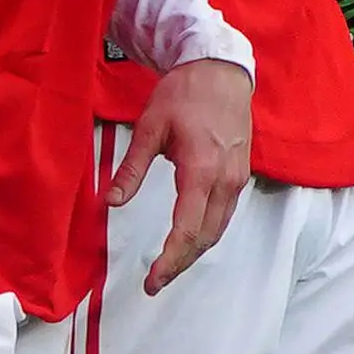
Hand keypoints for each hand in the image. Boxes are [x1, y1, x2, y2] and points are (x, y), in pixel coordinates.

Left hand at [111, 56, 252, 292]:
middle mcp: (225, 180)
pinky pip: (225, 215)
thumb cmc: (185, 94)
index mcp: (201, 170)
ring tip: (168, 267)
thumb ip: (131, 168)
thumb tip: (112, 201)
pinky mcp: (241, 175)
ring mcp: (237, 179)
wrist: (221, 71)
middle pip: (205, 238)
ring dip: (194, 253)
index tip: (151, 280)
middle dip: (180, 264)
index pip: (186, 230)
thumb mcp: (149, 127)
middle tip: (154, 282)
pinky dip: (206, 234)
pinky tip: (189, 240)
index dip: (169, 260)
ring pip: (218, 230)